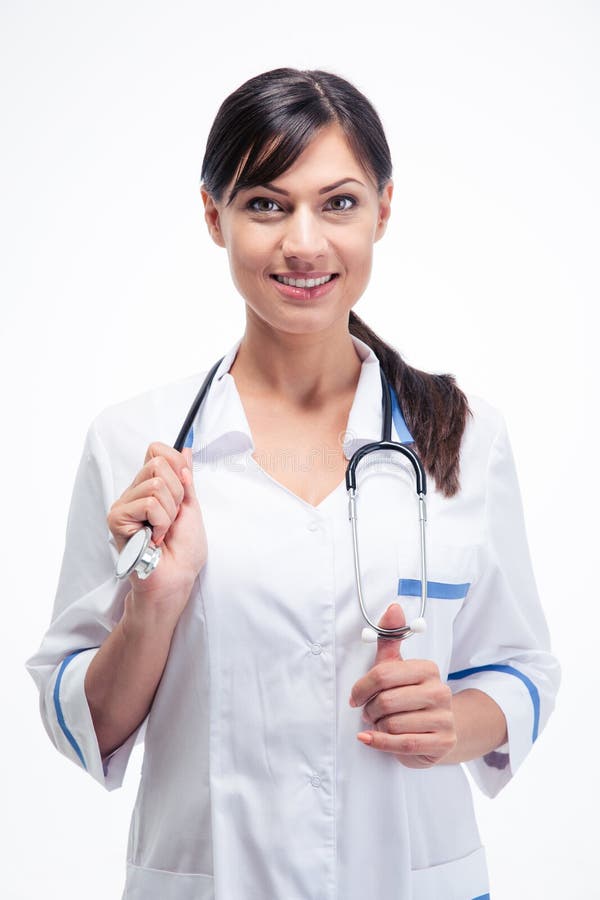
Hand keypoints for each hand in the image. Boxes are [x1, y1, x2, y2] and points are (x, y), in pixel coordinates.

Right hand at [107, 443, 206, 611]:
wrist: (177, 577)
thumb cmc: (184, 550)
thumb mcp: (190, 506)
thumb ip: (185, 477)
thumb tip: (184, 449)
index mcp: (150, 487)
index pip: (156, 450)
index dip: (176, 464)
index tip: (184, 488)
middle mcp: (134, 492)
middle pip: (158, 462)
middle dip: (177, 493)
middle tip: (172, 518)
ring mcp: (123, 504)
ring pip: (156, 484)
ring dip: (169, 512)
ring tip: (163, 531)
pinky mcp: (117, 518)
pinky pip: (148, 503)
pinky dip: (161, 522)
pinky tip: (154, 538)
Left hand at [349, 603, 456, 767]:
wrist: (437, 731)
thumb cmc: (410, 697)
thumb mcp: (397, 668)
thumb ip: (391, 638)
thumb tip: (394, 607)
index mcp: (428, 669)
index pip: (383, 674)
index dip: (361, 688)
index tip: (355, 697)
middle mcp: (440, 691)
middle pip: (386, 701)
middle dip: (370, 710)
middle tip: (369, 712)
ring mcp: (444, 718)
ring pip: (393, 724)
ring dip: (378, 727)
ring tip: (381, 724)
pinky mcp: (443, 742)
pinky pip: (403, 744)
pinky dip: (380, 743)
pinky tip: (371, 738)